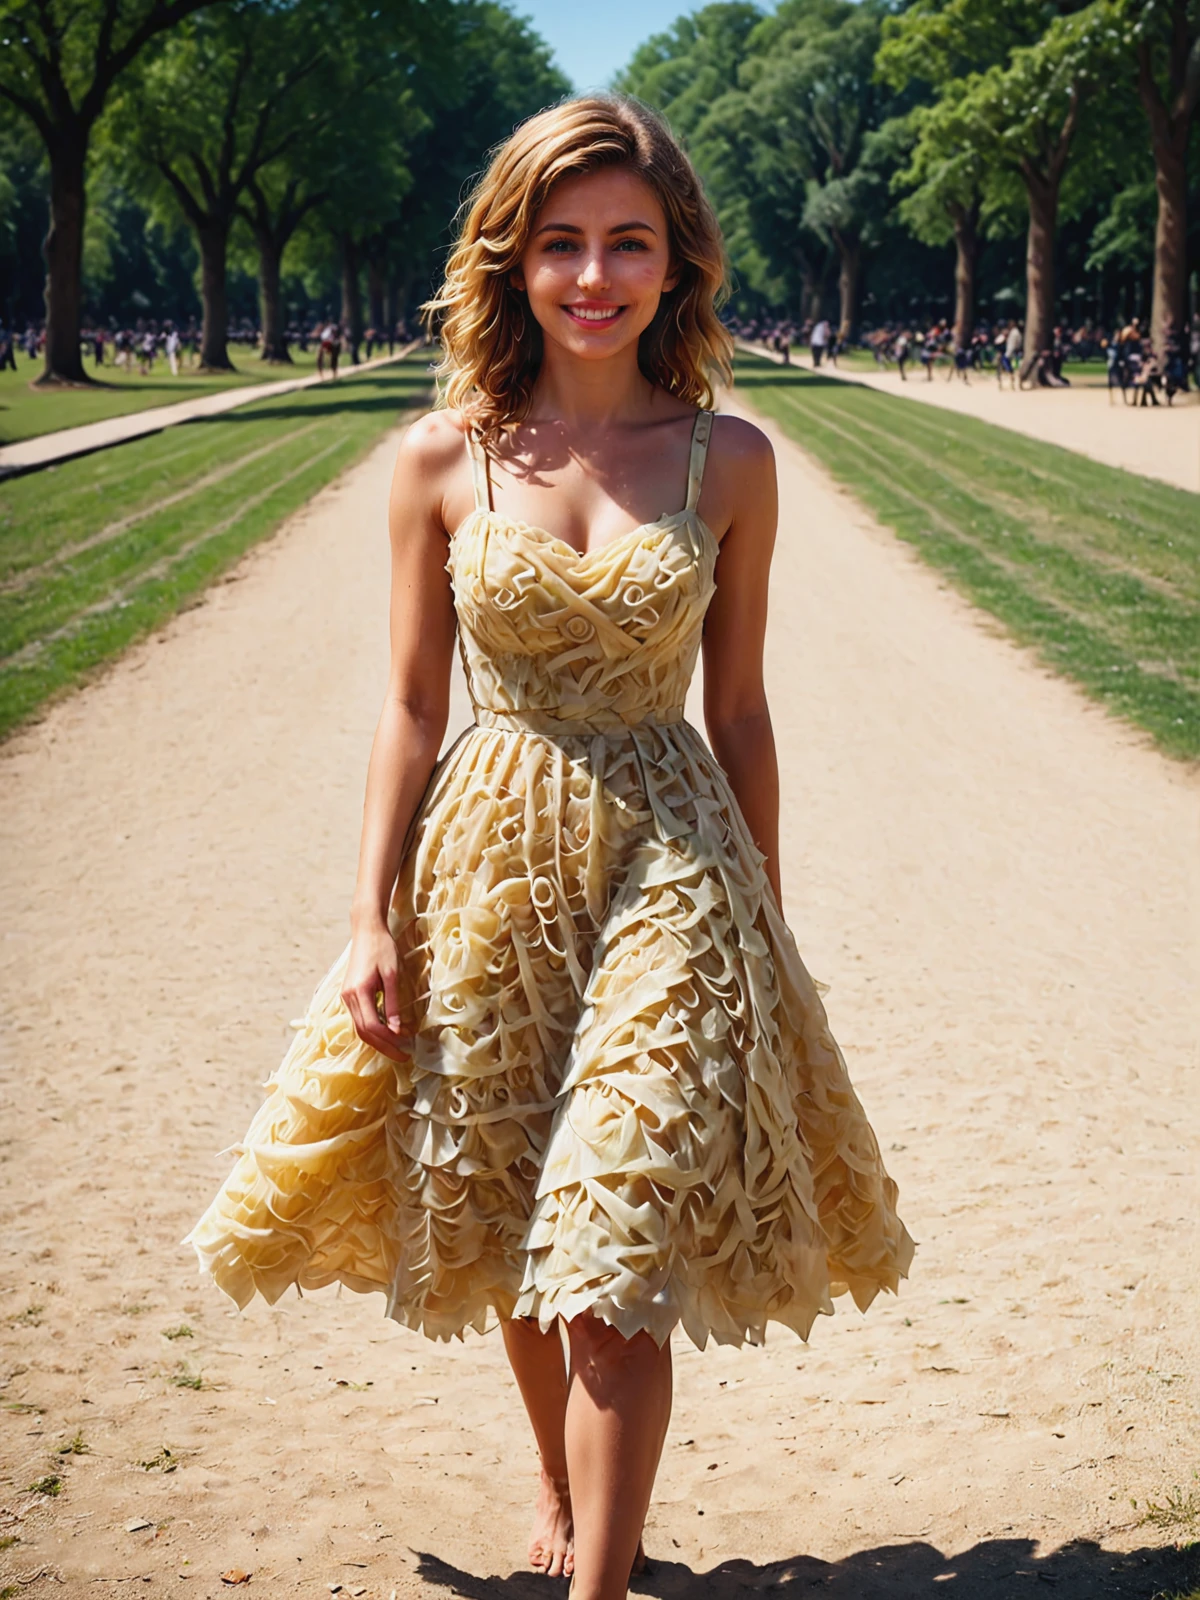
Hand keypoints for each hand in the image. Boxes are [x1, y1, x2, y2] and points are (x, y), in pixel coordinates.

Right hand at [341, 920, 413, 1061]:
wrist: (366, 931)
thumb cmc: (382, 948)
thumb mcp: (392, 975)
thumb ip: (393, 1003)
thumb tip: (397, 1030)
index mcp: (359, 992)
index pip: (372, 1026)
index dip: (389, 1041)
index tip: (405, 1049)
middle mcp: (348, 997)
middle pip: (364, 1032)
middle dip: (384, 1046)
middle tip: (403, 1055)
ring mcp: (346, 997)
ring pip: (360, 1027)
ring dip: (378, 1039)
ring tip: (399, 1046)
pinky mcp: (349, 995)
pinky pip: (360, 1018)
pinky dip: (373, 1028)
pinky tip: (388, 1031)